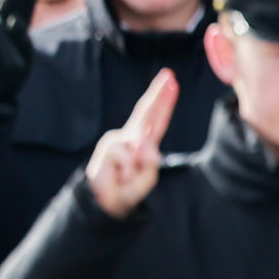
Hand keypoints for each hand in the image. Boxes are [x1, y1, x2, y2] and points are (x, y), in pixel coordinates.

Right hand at [85, 68, 178, 215]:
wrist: (108, 203)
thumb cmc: (129, 187)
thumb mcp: (148, 176)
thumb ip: (150, 161)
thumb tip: (144, 145)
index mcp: (144, 140)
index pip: (157, 118)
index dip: (165, 100)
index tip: (172, 82)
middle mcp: (130, 136)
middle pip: (145, 112)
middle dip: (158, 93)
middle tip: (168, 76)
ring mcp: (117, 141)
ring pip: (137, 144)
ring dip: (137, 166)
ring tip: (129, 176)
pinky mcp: (106, 150)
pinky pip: (125, 157)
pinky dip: (127, 170)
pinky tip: (120, 176)